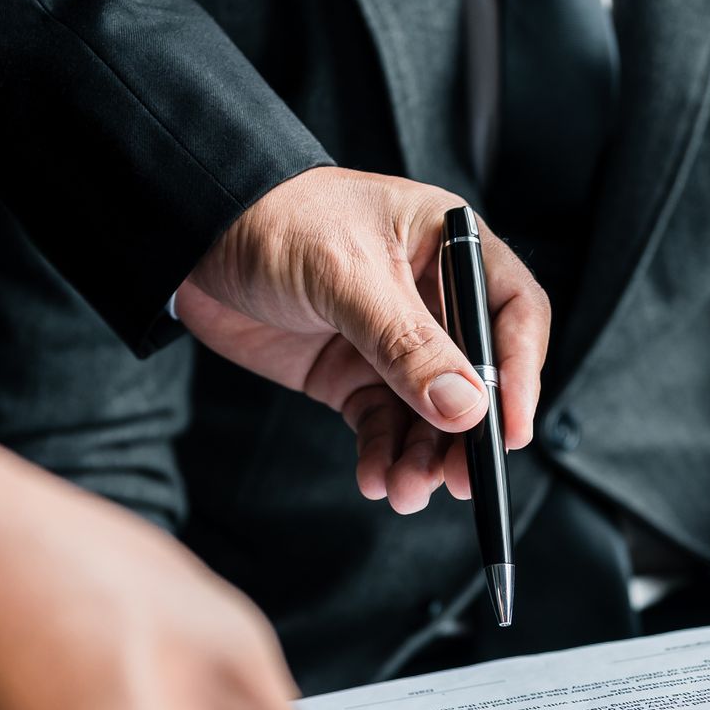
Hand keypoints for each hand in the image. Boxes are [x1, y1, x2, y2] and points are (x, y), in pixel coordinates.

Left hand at [176, 167, 548, 514]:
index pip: (513, 315)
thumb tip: (466, 407)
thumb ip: (408, 345)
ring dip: (422, 458)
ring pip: (430, 415)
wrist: (189, 234)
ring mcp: (391, 342)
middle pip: (476, 379)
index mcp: (449, 249)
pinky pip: (383, 426)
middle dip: (469, 435)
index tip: (510, 431)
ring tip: (405, 489)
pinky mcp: (352, 375)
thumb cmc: (272, 220)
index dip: (520, 375)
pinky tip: (375, 476)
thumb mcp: (347, 277)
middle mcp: (431, 298)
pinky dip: (383, 456)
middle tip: (460, 480)